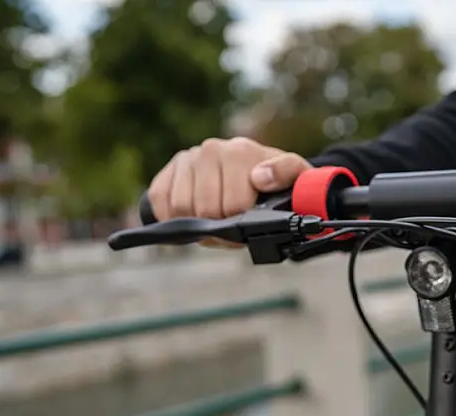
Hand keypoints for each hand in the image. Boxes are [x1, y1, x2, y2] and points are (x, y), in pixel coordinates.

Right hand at [146, 137, 310, 246]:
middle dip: (220, 226)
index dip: (241, 224)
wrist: (261, 174)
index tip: (249, 224)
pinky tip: (192, 216)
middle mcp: (211, 149)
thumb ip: (287, 172)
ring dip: (197, 223)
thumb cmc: (278, 182)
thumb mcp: (296, 177)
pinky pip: (159, 199)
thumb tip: (260, 177)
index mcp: (240, 151)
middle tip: (232, 226)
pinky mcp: (170, 169)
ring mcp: (188, 158)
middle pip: (204, 209)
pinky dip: (170, 216)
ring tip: (216, 219)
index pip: (232, 205)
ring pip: (180, 207)